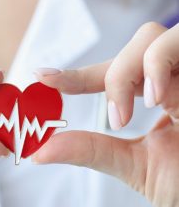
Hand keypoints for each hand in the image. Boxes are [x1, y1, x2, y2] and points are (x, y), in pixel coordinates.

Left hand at [33, 22, 178, 206]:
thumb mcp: (135, 167)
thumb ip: (91, 151)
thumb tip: (41, 150)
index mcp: (159, 98)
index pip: (113, 74)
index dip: (78, 74)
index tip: (44, 77)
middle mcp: (178, 80)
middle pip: (141, 42)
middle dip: (117, 72)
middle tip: (117, 115)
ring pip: (160, 38)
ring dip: (140, 68)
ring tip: (141, 106)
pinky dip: (165, 67)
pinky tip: (161, 99)